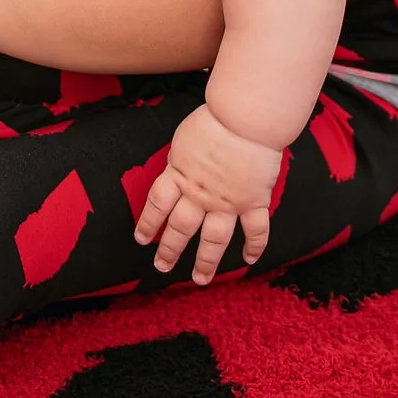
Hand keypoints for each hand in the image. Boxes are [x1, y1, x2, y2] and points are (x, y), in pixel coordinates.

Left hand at [135, 104, 283, 284]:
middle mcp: (200, 195)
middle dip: (169, 250)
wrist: (244, 119)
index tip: (142, 238)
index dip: (148, 223)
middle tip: (162, 266)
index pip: (157, 205)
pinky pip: (255, 231)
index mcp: (179, 175)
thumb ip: (181, 160)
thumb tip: (177, 169)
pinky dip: (254, 247)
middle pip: (180, 228)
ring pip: (213, 240)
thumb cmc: (214, 120)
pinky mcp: (253, 201)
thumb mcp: (184, 139)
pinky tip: (249, 259)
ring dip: (206, 262)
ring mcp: (227, 202)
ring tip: (200, 279)